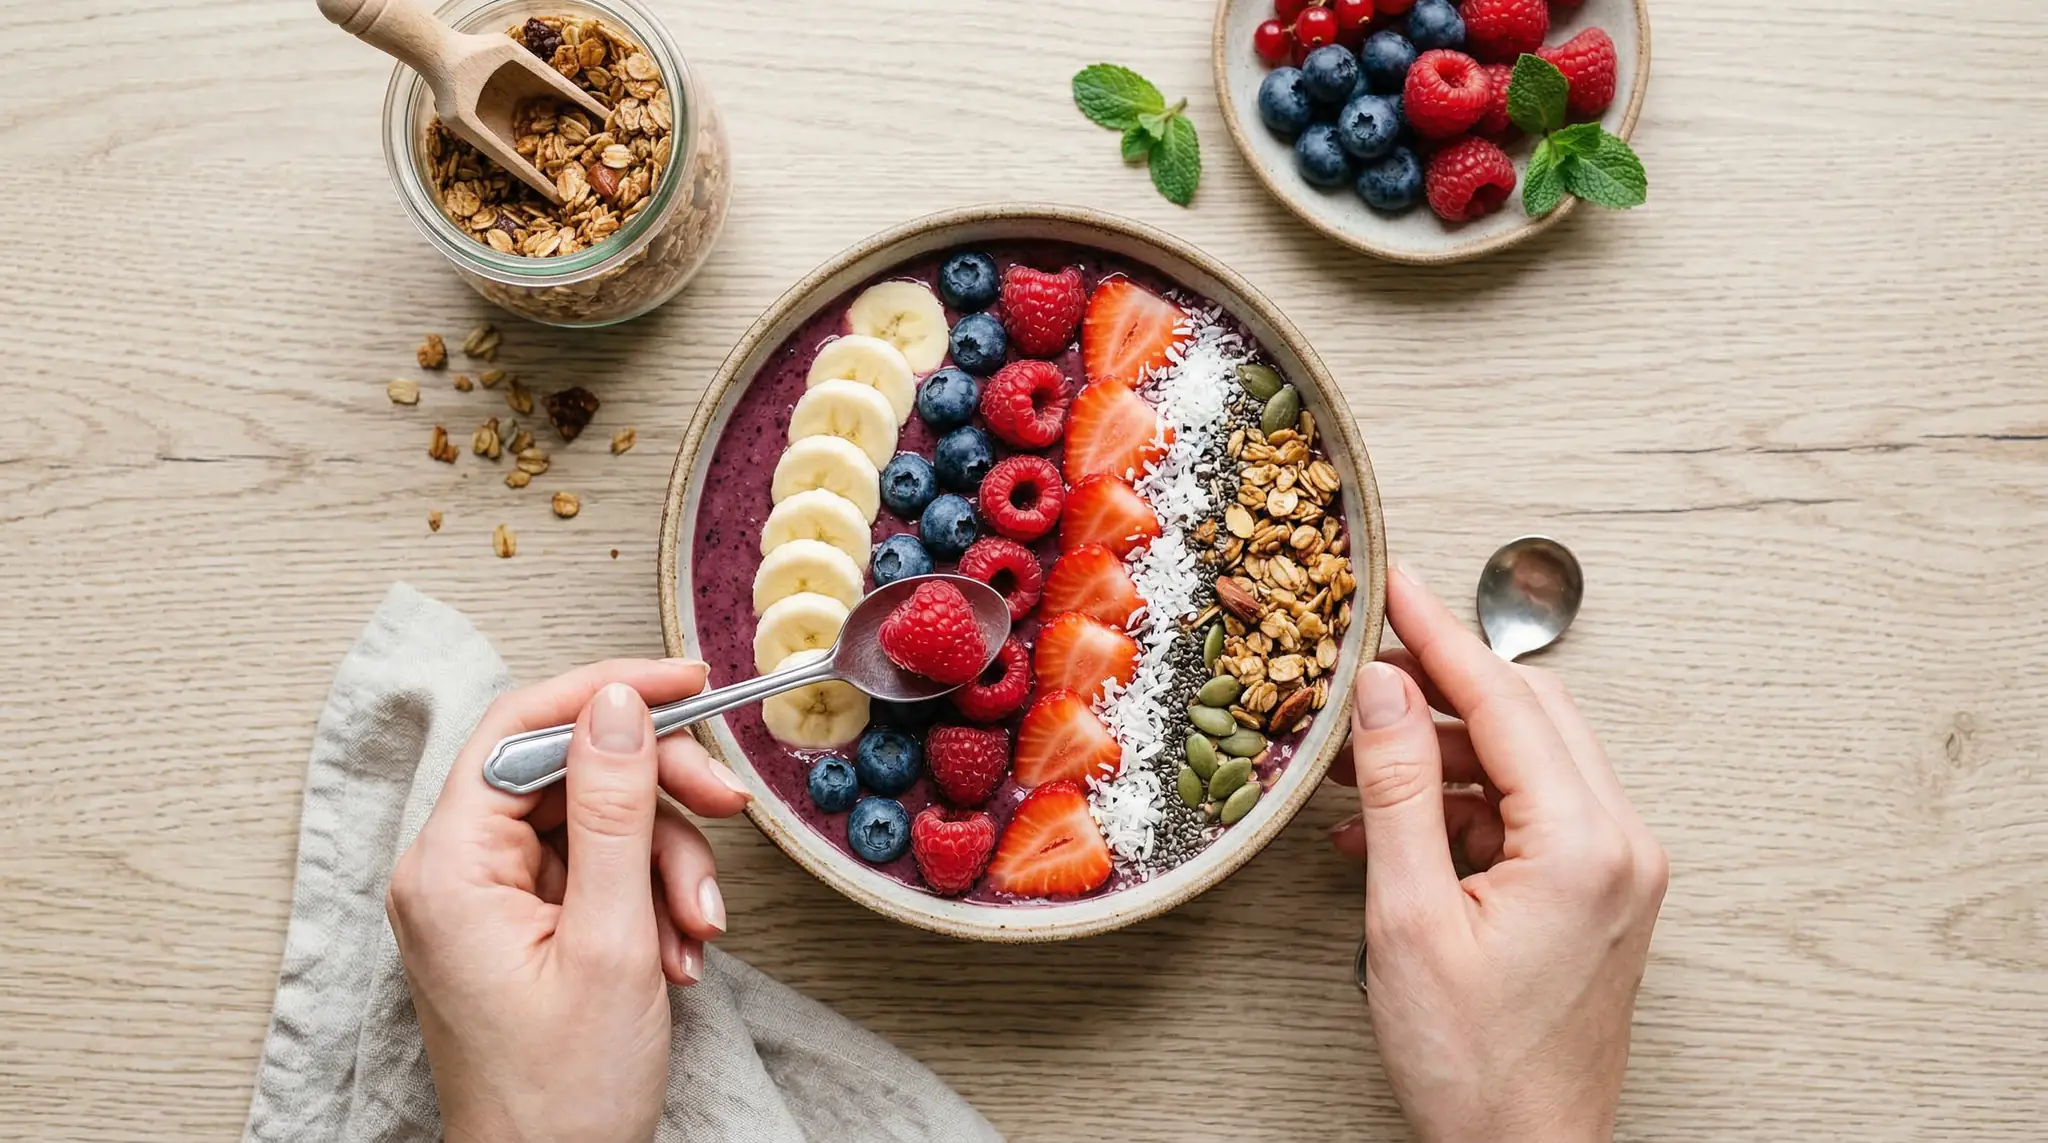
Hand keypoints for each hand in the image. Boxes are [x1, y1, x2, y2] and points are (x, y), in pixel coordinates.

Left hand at [386, 660, 751, 1142]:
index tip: (690, 686)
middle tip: (728, 812)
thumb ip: (616, 811)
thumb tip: (618, 706)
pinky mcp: (520, 927)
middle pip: (570, 773)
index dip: (610, 693)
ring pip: (597, 823)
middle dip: (658, 798)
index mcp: (450, 867)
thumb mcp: (610, 941)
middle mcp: (454, 872)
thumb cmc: (563, 1096)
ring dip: (666, 866)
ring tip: (696, 935)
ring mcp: (486, 901)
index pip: (523, 727)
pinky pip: (596, 873)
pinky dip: (649, 901)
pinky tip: (676, 954)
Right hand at [1329, 566, 1666, 1142]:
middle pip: (1530, 713)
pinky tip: (1388, 827)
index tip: (1393, 584)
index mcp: (1584, 844)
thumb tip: (1386, 688)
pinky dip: (1461, 803)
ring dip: (1444, 747)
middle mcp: (1620, 844)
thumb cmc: (1476, 1067)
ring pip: (1528, 758)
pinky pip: (1529, 812)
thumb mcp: (1411, 919)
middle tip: (1369, 654)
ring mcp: (1617, 870)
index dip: (1437, 635)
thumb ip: (1399, 789)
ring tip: (1357, 761)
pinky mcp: (1598, 894)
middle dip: (1444, 680)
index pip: (1505, 700)